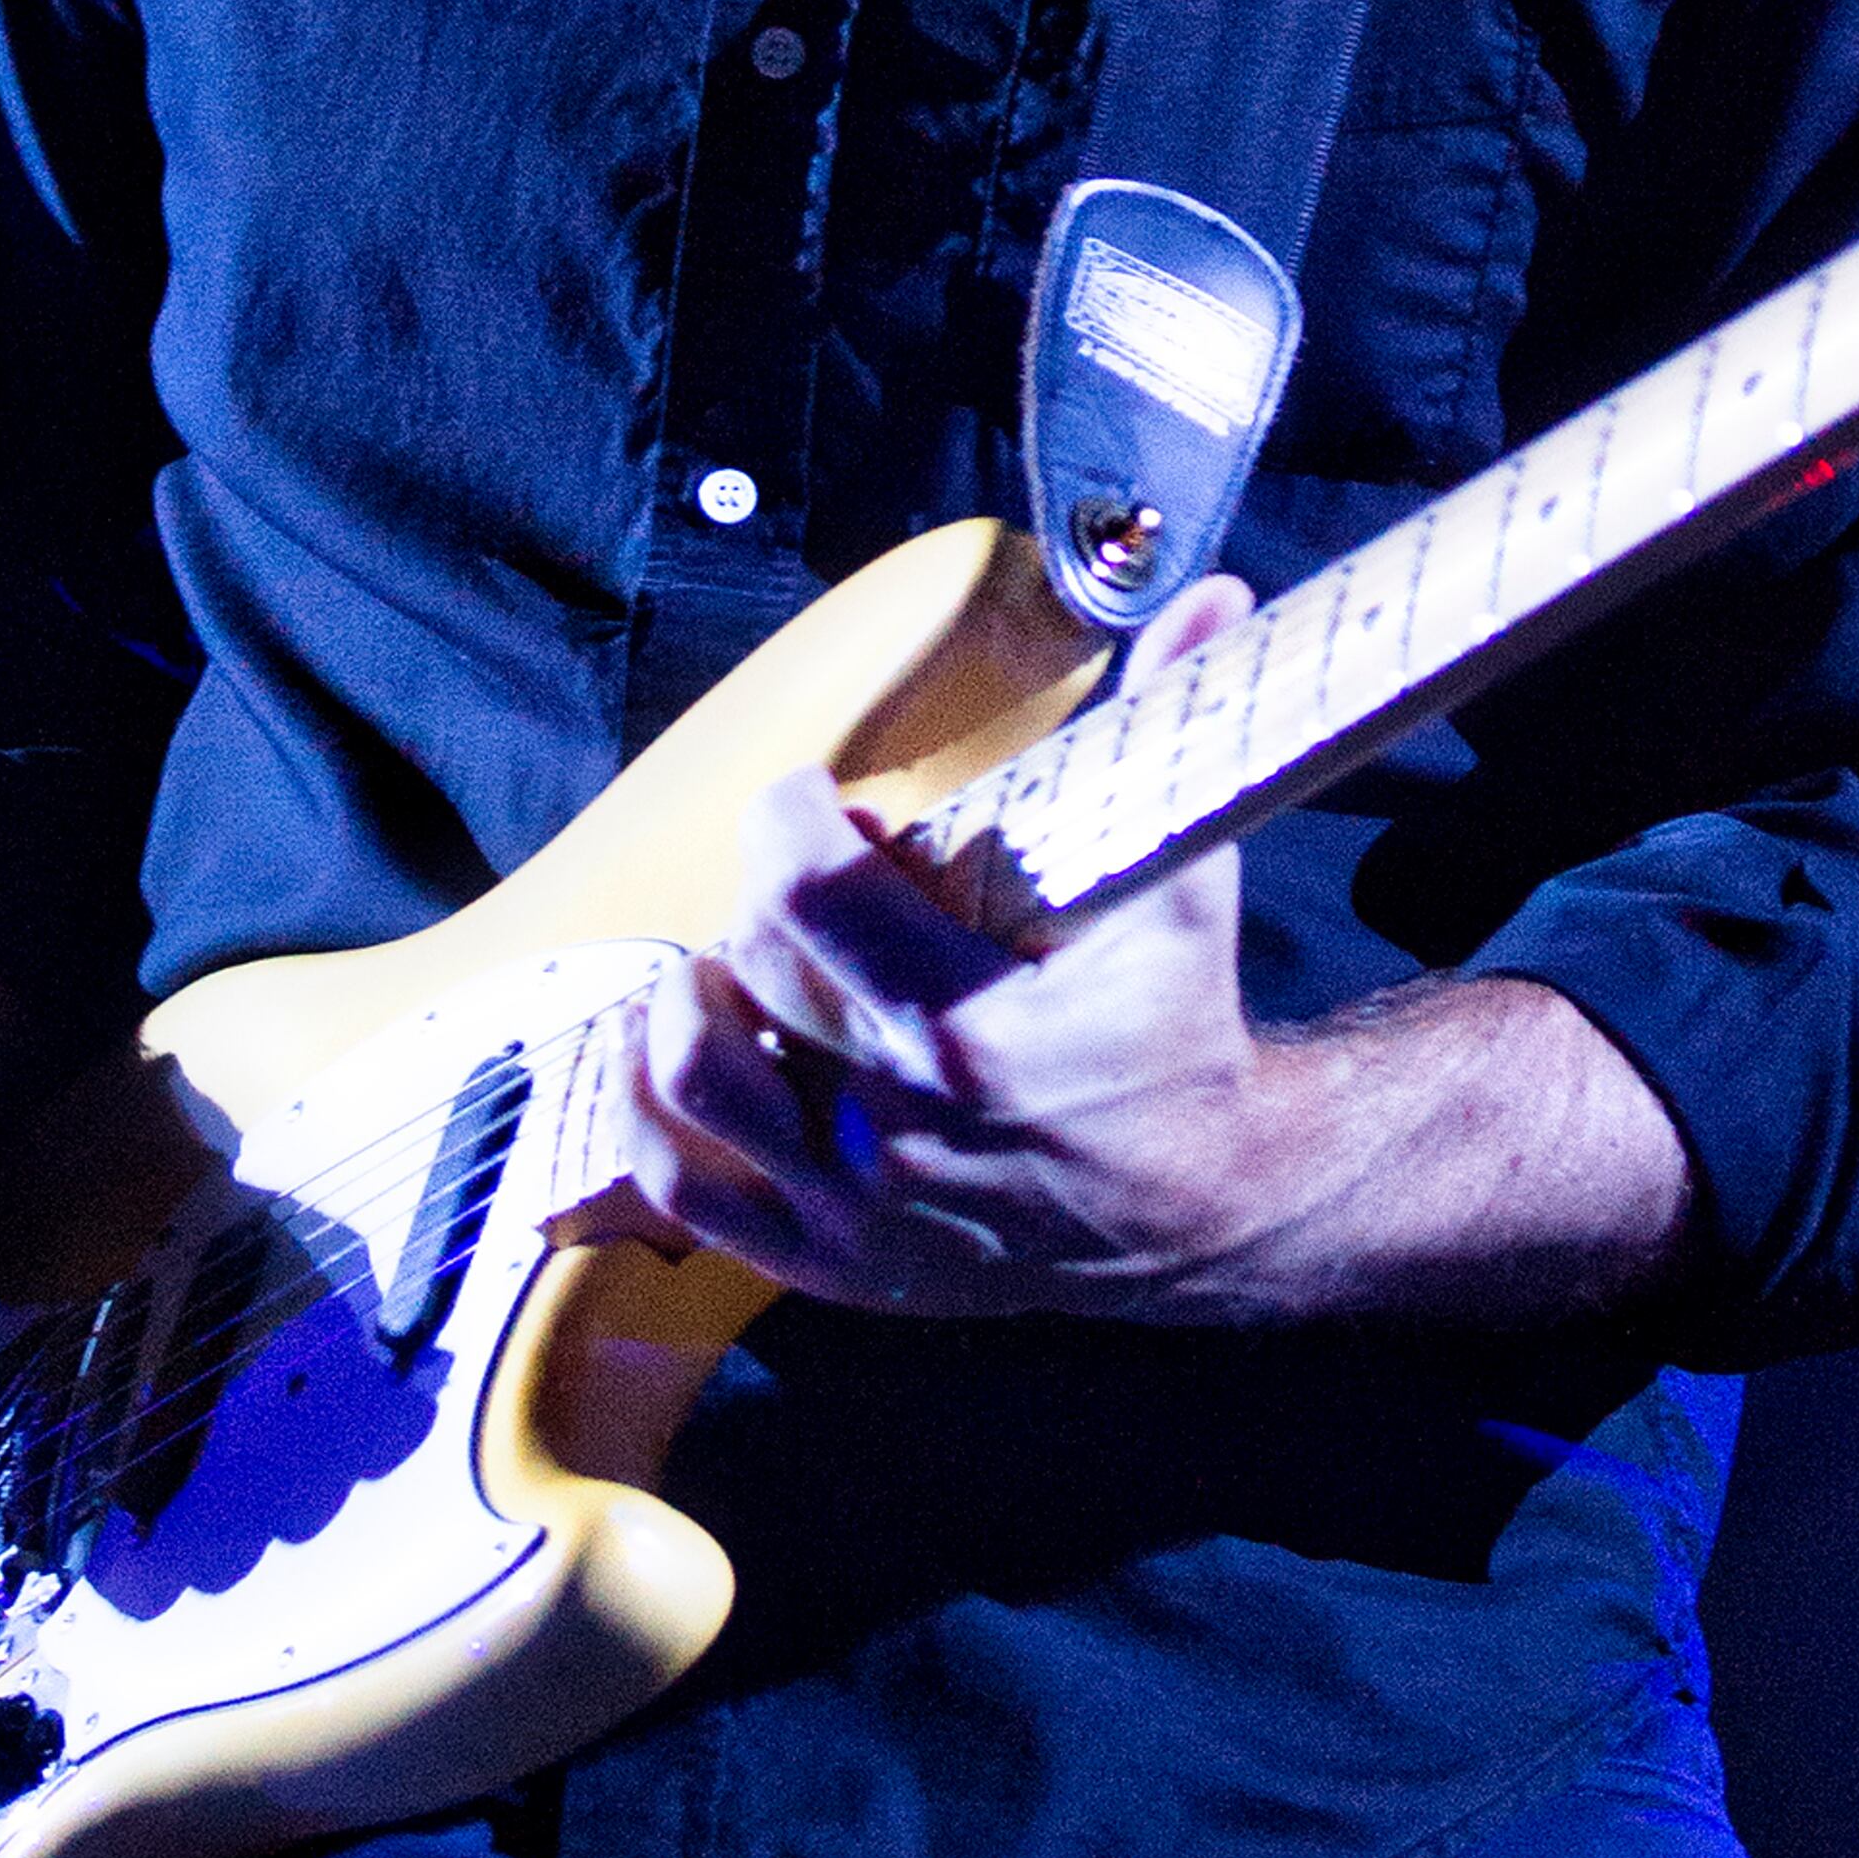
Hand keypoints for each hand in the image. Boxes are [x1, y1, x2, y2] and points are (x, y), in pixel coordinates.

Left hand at [569, 582, 1700, 1327]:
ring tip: (726, 960)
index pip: (807, 894)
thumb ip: (1181, 729)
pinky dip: (646, 1115)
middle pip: (751, 968)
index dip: (789, 821)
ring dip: (683, 999)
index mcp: (975, 1031)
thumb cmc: (1182, 1030)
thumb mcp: (1186, 881)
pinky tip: (668, 1048)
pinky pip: (685, 1192)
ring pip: (688, 1083)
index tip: (818, 804)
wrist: (1211, 1207)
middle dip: (763, 894)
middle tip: (805, 875)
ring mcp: (858, 1205)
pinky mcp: (834, 1263)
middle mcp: (900, 1124)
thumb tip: (1209, 593)